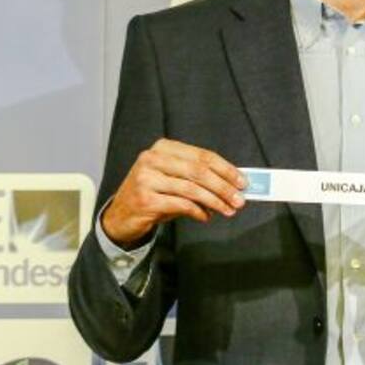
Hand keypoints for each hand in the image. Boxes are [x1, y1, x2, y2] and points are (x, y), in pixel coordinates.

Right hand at [101, 139, 245, 247]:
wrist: (121, 215)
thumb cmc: (154, 194)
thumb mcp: (175, 179)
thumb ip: (199, 178)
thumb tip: (232, 185)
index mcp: (164, 148)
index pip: (203, 156)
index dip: (226, 169)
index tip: (243, 182)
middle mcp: (153, 159)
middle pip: (199, 171)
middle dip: (224, 187)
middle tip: (239, 200)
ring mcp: (146, 178)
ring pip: (192, 189)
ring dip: (215, 202)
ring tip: (228, 210)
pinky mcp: (145, 199)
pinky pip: (181, 205)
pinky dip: (198, 211)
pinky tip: (205, 216)